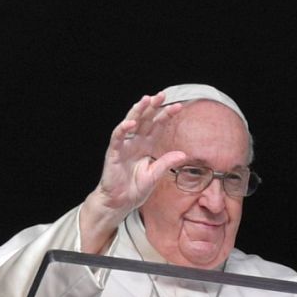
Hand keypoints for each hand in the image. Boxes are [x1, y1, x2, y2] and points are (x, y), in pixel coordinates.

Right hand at [80, 93, 190, 251]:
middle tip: (162, 95)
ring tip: (146, 100)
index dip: (167, 116)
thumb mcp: (155, 176)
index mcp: (146, 146)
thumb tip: (183, 154)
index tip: (179, 107)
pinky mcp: (113, 152)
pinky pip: (118, 137)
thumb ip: (166, 163)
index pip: (158, 126)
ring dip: (138, 111)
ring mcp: (124, 145)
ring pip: (131, 123)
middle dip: (153, 107)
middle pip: (145, 120)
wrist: (120, 202)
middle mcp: (136, 142)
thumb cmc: (135, 189)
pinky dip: (123, 129)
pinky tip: (131, 122)